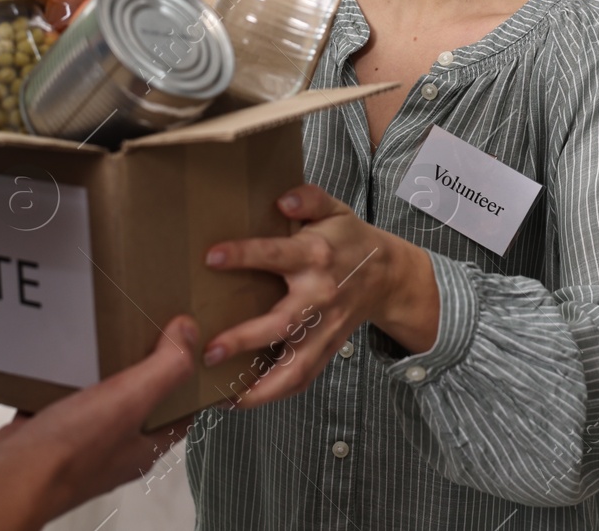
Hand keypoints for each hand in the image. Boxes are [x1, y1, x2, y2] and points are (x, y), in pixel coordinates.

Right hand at [0, 316, 198, 527]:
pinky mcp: (45, 432)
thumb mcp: (129, 400)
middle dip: (147, 367)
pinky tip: (58, 353)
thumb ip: (165, 367)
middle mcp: (115, 446)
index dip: (194, 381)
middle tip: (149, 327)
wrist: (2, 481)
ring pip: (101, 399)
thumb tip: (190, 334)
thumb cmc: (65, 456)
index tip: (197, 348)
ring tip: (106, 331)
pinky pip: (61, 398)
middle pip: (143, 402)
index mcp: (144, 443)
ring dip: (103, 370)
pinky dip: (62, 376)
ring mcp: (79, 440)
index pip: (183, 411)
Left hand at [199, 185, 439, 409]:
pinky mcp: (327, 349)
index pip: (276, 255)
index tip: (211, 258)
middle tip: (210, 350)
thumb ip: (308, 197)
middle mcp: (320, 296)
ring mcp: (325, 328)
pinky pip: (303, 378)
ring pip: (296, 365)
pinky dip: (275, 393)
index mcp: (315, 257)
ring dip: (261, 385)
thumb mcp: (334, 208)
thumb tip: (283, 201)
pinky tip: (244, 399)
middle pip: (283, 323)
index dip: (244, 255)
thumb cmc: (349, 239)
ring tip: (225, 395)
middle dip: (246, 338)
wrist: (388, 274)